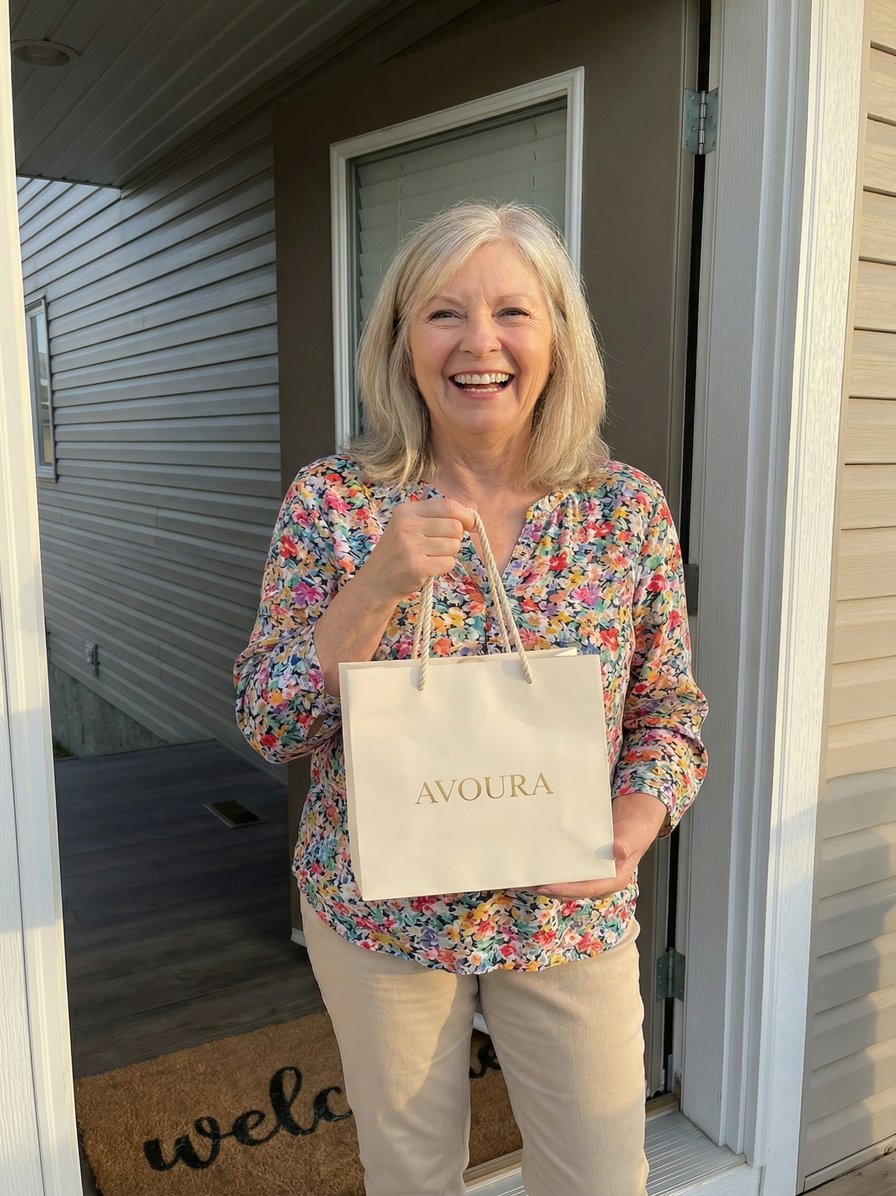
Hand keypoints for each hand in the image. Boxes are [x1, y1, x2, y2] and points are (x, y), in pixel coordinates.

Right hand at [359, 497, 474, 605]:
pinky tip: (429, 568)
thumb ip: (442, 514)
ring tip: (430, 557)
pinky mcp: (416, 566)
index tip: (470, 524)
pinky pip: (448, 563)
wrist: (376, 582)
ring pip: (454, 546)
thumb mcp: (413, 526)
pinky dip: (443, 567)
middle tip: (439, 547)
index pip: (448, 505)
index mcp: (406, 510)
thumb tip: (473, 506)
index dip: (465, 515)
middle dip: (455, 538)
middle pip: (455, 526)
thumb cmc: (399, 553)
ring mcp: (410, 546)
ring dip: (449, 554)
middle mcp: (406, 525)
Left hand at [532, 792, 667, 899]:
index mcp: (615, 878)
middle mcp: (601, 880)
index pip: (587, 888)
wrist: (635, 815)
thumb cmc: (636, 826)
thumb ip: (627, 842)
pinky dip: (553, 867)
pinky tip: (537, 862)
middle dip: (550, 887)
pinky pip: (567, 869)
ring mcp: (592, 872)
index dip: (565, 889)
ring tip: (525, 876)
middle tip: (526, 882)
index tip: (545, 886)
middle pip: (572, 889)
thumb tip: (618, 851)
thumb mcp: (633, 833)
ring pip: (567, 882)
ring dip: (548, 880)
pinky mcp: (585, 863)